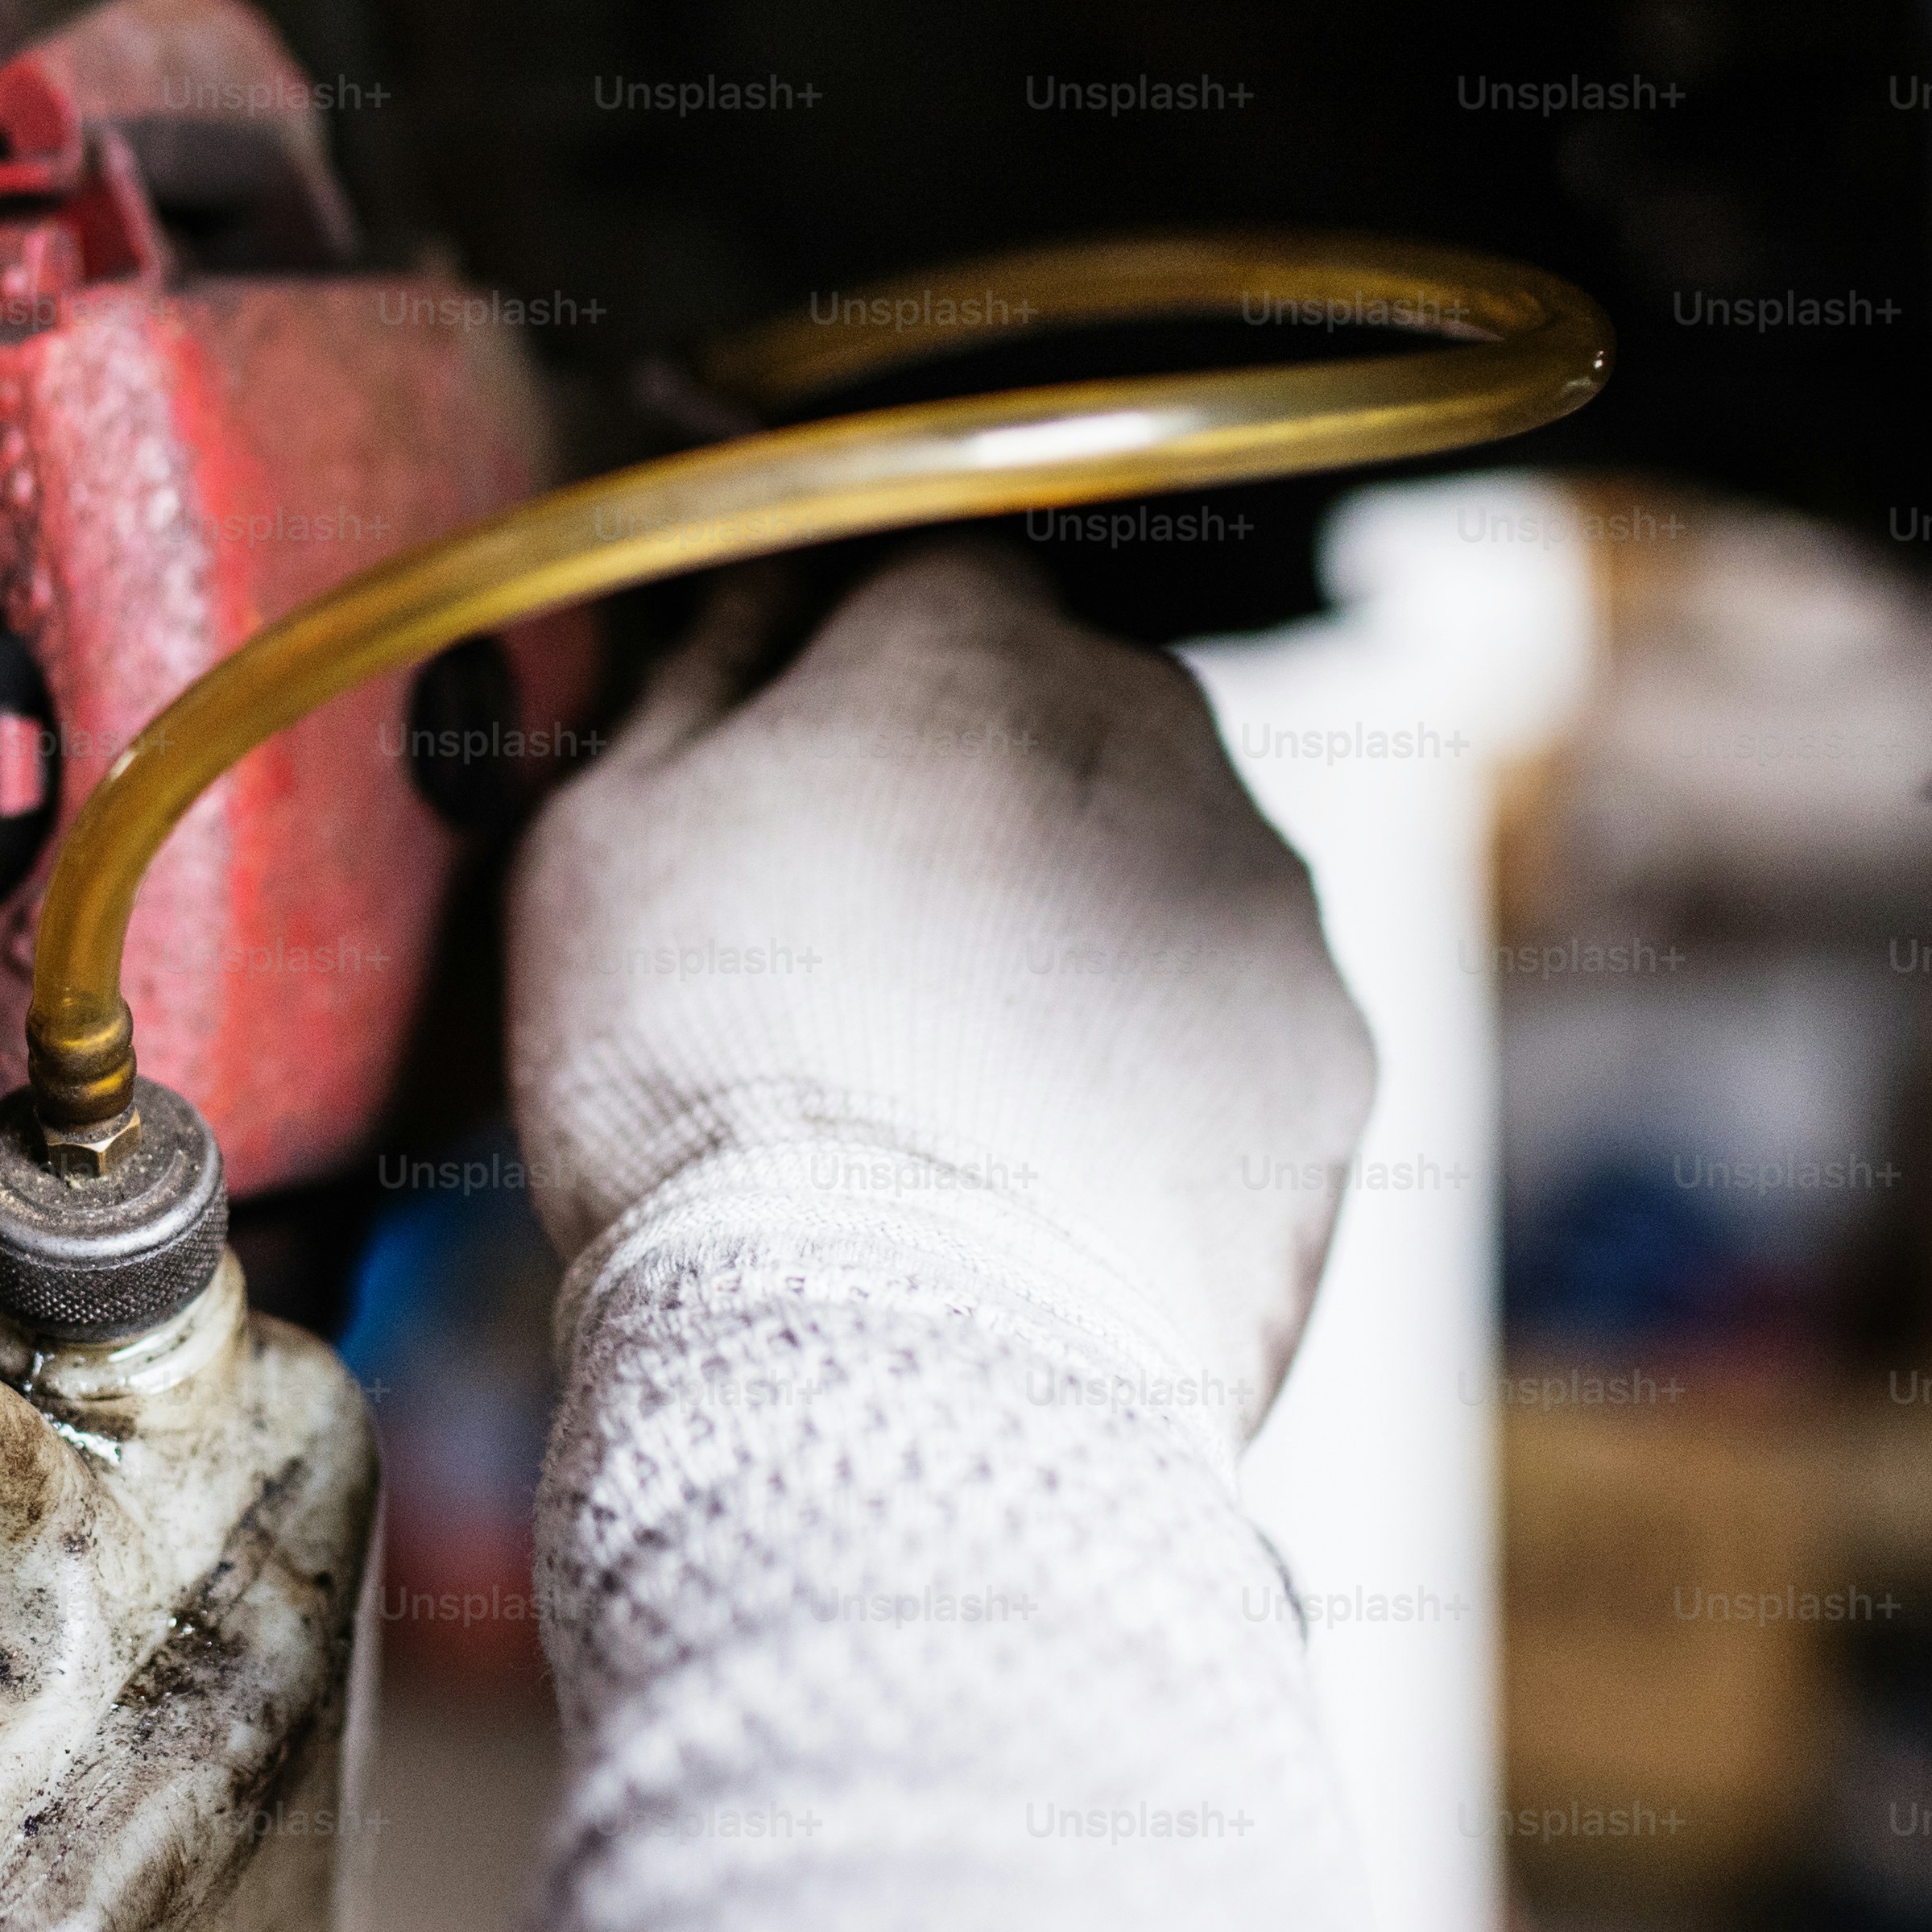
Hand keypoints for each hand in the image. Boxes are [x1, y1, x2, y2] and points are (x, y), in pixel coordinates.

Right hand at [507, 543, 1373, 1436]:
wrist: (891, 1356)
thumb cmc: (713, 1086)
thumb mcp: (603, 837)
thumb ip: (696, 672)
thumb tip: (752, 589)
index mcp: (968, 642)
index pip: (919, 575)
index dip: (841, 668)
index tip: (788, 763)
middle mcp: (1160, 734)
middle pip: (1057, 724)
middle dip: (969, 808)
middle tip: (840, 957)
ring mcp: (1267, 906)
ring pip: (1151, 876)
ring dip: (1066, 944)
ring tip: (936, 1094)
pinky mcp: (1328, 1070)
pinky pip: (1224, 1032)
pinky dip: (1147, 1080)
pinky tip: (1030, 1172)